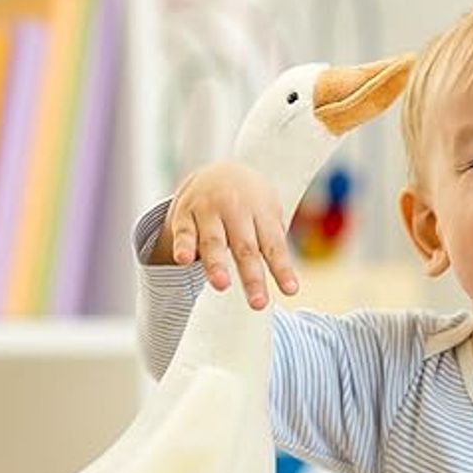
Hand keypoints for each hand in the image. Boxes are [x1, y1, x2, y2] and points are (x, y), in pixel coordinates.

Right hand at [153, 162, 297, 309]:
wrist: (220, 168)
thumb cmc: (251, 203)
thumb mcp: (268, 214)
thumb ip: (273, 243)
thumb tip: (285, 280)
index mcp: (262, 212)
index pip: (274, 245)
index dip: (282, 269)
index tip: (290, 291)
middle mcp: (236, 210)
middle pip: (245, 248)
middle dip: (252, 277)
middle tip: (258, 303)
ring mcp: (208, 210)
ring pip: (213, 241)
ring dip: (217, 264)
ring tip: (222, 285)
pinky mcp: (184, 213)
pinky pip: (184, 231)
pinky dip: (183, 245)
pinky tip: (182, 260)